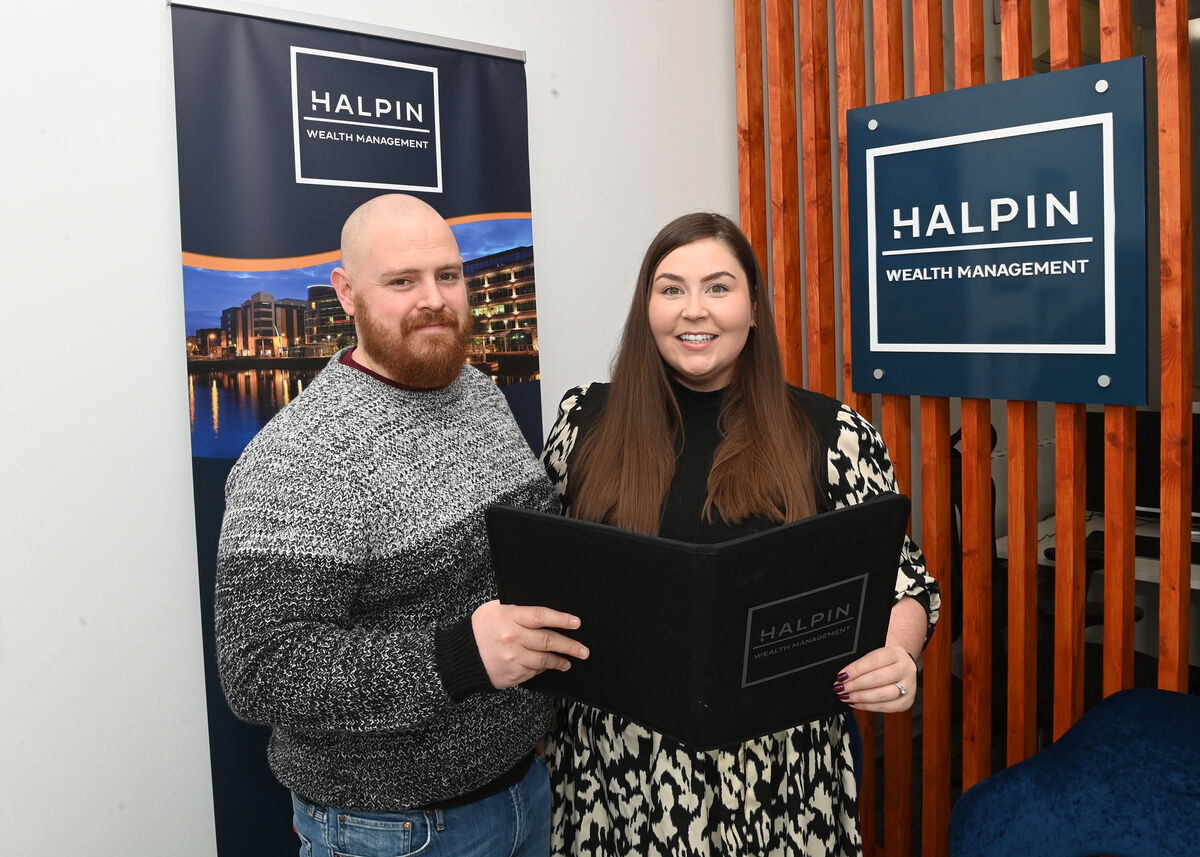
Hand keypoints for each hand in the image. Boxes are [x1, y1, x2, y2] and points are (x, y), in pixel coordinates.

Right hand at [472, 600, 588, 688]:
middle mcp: (512, 638)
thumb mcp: (494, 609)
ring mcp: (512, 658)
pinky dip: (543, 669)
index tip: (577, 623)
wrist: (460, 657)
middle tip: (584, 650)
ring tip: (569, 661)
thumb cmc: (478, 629)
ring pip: (544, 660)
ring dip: (560, 661)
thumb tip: (543, 614)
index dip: (562, 619)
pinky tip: (548, 666)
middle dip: (570, 646)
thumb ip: (517, 610)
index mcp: (509, 617)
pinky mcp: (511, 675)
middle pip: (549, 641)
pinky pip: (534, 672)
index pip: (542, 616)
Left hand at [833, 644, 917, 712]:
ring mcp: (909, 687)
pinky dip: (868, 706)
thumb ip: (861, 662)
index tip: (841, 676)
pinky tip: (856, 703)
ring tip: (846, 696)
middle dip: (855, 685)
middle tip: (840, 688)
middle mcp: (906, 669)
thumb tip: (842, 675)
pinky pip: (885, 707)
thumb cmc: (883, 660)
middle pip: (878, 679)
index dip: (855, 670)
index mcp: (896, 653)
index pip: (873, 661)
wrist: (900, 666)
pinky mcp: (906, 702)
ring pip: (882, 695)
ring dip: (860, 697)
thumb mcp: (875, 652)